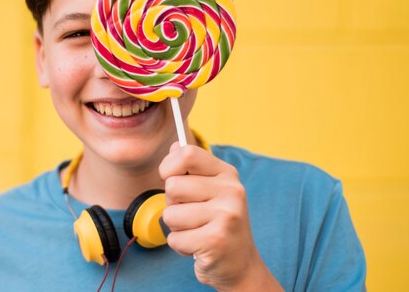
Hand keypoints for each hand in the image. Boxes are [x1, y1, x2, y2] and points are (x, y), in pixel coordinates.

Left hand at [159, 142, 282, 291]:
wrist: (240, 264)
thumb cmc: (217, 223)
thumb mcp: (209, 190)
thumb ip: (191, 168)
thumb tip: (175, 145)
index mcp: (227, 174)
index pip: (187, 154)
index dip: (168, 166)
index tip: (169, 177)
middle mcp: (231, 191)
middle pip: (172, 186)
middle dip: (172, 204)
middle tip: (192, 215)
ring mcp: (226, 216)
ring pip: (170, 214)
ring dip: (176, 228)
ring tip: (197, 231)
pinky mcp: (216, 241)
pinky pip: (174, 238)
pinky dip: (180, 246)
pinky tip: (198, 246)